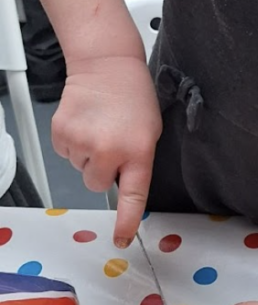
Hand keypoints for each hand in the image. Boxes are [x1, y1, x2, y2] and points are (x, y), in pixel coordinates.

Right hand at [51, 54, 161, 245]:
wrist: (106, 64)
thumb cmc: (133, 95)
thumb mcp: (150, 131)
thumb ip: (138, 161)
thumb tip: (123, 187)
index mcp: (138, 150)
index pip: (134, 196)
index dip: (127, 221)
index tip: (123, 240)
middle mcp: (109, 150)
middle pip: (97, 184)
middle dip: (103, 168)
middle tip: (111, 140)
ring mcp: (82, 142)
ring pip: (81, 169)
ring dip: (88, 153)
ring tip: (99, 125)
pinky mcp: (61, 134)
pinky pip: (66, 154)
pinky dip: (74, 142)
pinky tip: (85, 122)